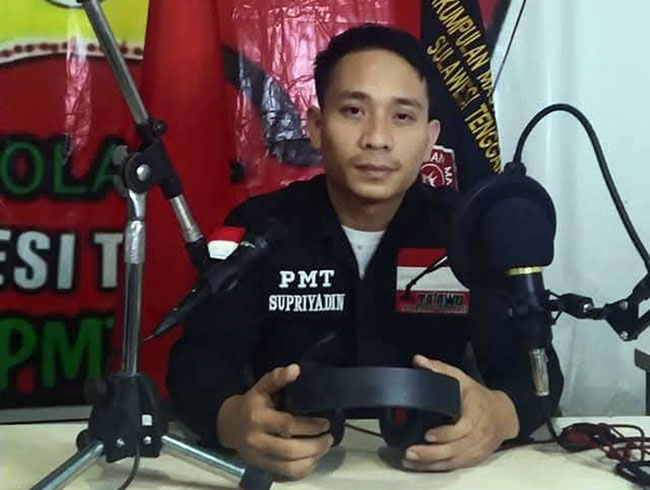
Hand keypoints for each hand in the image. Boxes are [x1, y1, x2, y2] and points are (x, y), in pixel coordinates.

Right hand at [217, 364, 333, 479]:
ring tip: (324, 448)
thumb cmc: (251, 404)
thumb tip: (296, 369)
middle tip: (329, 438)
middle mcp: (257, 441)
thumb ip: (277, 378)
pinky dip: (303, 470)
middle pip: (290, 450)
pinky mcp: (262, 468)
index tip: (325, 423)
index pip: (287, 426)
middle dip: (315, 446)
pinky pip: (286, 475)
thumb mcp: (261, 387)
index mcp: (258, 419)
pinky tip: (313, 459)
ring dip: (312, 459)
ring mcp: (258, 458)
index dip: (309, 426)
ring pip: (289, 467)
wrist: (229, 426)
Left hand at [402, 354, 519, 470]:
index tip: (428, 435)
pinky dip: (438, 468)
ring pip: (454, 461)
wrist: (504, 415)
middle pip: (455, 449)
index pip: (463, 428)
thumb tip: (418, 360)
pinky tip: (421, 466)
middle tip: (411, 452)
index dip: (445, 434)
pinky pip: (455, 466)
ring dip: (431, 463)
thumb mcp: (461, 379)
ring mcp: (477, 448)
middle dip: (432, 453)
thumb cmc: (479, 396)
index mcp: (476, 414)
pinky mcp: (474, 458)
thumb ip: (439, 369)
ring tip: (411, 461)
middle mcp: (479, 434)